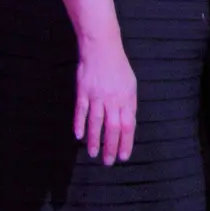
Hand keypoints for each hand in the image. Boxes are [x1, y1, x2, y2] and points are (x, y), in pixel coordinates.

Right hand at [75, 43, 136, 165]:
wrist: (102, 48)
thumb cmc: (118, 67)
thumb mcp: (130, 84)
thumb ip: (129, 104)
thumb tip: (127, 124)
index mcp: (127, 98)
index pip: (128, 125)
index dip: (126, 142)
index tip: (124, 156)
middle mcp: (113, 99)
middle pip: (113, 127)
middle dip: (111, 146)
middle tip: (109, 162)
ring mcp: (97, 95)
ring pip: (96, 122)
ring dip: (94, 140)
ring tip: (94, 154)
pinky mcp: (82, 91)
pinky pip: (81, 111)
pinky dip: (79, 124)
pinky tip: (78, 136)